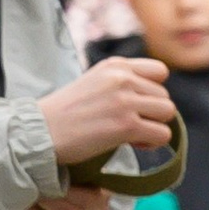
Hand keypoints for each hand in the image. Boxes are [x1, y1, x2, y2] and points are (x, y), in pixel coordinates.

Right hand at [41, 54, 177, 171]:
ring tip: (133, 135)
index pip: (160, 71)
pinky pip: (162, 134)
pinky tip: (133, 144)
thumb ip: (121, 83)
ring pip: (168, 113)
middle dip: (152, 114)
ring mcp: (125, 100)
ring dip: (155, 127)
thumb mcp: (95, 83)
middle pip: (164, 96)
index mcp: (115, 65)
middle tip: (131, 125)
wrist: (40, 131)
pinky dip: (152, 143)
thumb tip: (153, 99)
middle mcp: (122, 78)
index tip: (139, 104)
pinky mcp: (127, 125)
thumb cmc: (65, 113)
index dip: (154, 91)